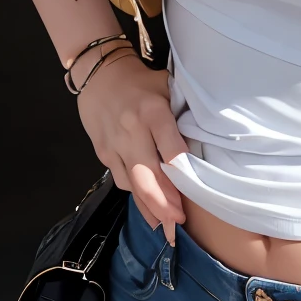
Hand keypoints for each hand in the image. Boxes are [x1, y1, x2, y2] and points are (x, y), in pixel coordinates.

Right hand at [76, 50, 186, 241]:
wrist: (98, 73)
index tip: (192, 197)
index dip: (180, 174)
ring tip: (165, 227)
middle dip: (163, 205)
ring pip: (132, 184)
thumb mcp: (167, 87)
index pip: (170, 148)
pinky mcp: (103, 153)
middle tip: (177, 224)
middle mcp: (132, 130)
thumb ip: (182, 114)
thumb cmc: (141, 82)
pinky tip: (149, 208)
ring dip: (149, 208)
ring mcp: (115, 144)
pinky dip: (136, 195)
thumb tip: (203, 144)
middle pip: (147, 176)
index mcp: (153, 111)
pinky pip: (122, 180)